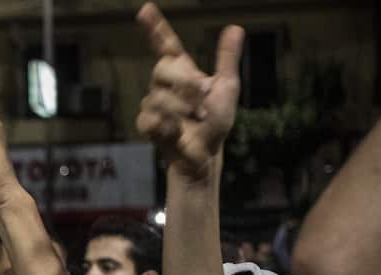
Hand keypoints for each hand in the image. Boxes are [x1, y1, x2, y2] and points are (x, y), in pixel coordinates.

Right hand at [135, 3, 243, 180]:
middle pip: (162, 68)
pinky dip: (167, 125)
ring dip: (181, 109)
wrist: (204, 154)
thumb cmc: (215, 123)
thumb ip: (227, 59)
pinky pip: (150, 117)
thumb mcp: (227, 87)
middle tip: (201, 98)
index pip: (165, 45)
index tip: (144, 9)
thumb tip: (235, 27)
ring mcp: (152, 104)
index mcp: (183, 72)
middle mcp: (164, 85)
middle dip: (184, 83)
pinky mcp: (147, 124)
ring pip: (157, 97)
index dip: (155, 27)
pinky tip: (175, 132)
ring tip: (192, 121)